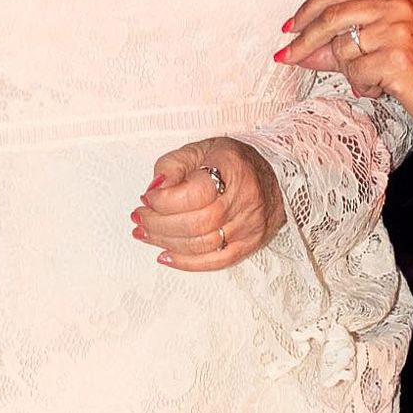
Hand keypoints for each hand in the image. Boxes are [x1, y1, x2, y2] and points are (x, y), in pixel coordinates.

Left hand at [133, 137, 285, 270]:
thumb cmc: (231, 162)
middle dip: (159, 224)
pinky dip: (187, 263)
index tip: (147, 198)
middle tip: (139, 218)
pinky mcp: (249, 244)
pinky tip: (165, 255)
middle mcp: (244, 199)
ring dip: (166, 242)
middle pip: (195, 223)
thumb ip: (173, 165)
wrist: (274, 175)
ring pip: (202, 245)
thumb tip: (154, 190)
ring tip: (145, 233)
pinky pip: (216, 261)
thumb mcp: (200, 150)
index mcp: (231, 168)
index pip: (194, 194)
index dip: (164, 201)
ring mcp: (249, 226)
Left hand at [278, 0, 412, 131]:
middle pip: (332, 15)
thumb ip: (343, 45)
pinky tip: (382, 89)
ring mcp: (396, 31)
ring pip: (343, 49)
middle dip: (305, 39)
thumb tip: (301, 53)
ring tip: (372, 80)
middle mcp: (394, 6)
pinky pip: (357, 73)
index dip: (309, 8)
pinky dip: (363, 85)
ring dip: (350, 72)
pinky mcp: (396, 59)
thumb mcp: (383, 46)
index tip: (291, 27)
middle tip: (287, 55)